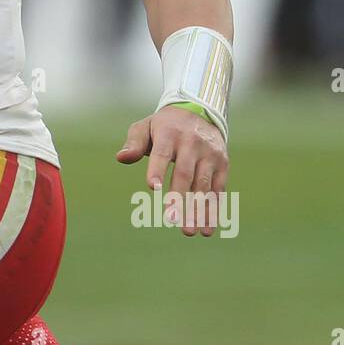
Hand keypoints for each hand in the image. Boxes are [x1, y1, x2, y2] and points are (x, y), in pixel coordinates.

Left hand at [115, 106, 227, 236]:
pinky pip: (218, 190)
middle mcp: (192, 143)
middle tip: (171, 219)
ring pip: (203, 185)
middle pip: (185, 172)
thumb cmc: (165, 126)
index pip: (163, 153)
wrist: (202, 113)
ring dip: (197, 210)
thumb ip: (134, 143)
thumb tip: (120, 158)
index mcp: (170, 133)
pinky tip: (206, 229)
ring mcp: (210, 154)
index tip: (152, 188)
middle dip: (179, 197)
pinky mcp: (222, 164)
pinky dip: (213, 211)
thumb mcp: (146, 127)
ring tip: (188, 231)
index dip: (157, 170)